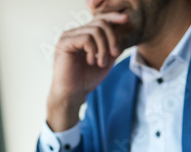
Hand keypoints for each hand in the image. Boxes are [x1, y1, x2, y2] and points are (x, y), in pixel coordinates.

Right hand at [47, 12, 128, 131]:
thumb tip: (124, 33)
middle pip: (99, 23)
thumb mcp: (106, 61)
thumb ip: (113, 47)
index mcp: (81, 35)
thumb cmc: (86, 80)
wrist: (72, 95)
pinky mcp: (64, 44)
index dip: (113, 17)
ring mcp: (67, 38)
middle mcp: (73, 34)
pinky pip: (86, 38)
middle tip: (114, 54)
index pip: (99, 20)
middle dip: (111, 38)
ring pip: (95, 31)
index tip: (126, 19)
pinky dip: (93, 50)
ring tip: (101, 63)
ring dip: (103, 48)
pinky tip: (91, 61)